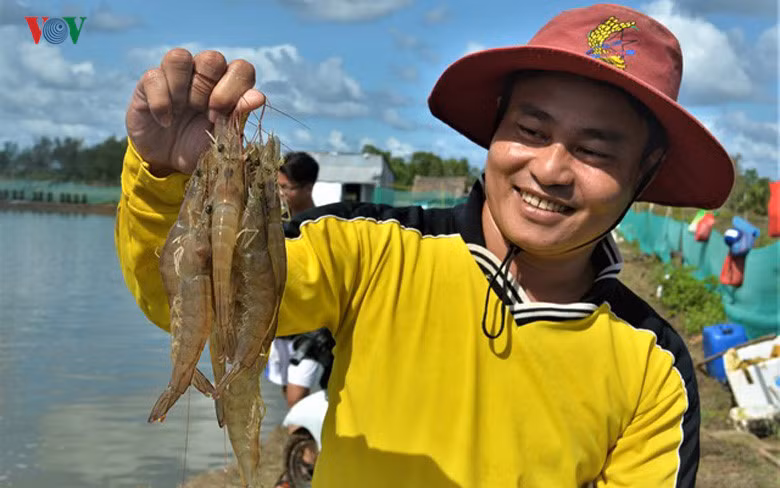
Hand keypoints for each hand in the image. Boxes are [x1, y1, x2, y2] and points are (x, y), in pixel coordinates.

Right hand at [125, 48, 265, 174]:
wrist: (168, 160)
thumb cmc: (200, 146)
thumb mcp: (221, 139)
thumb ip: (238, 118)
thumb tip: (258, 97)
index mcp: (228, 86)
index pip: (242, 69)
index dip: (234, 90)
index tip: (221, 117)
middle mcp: (204, 75)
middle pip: (212, 58)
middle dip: (208, 89)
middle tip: (206, 114)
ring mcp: (176, 76)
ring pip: (179, 57)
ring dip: (181, 87)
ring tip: (181, 111)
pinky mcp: (150, 82)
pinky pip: (154, 76)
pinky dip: (161, 103)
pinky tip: (165, 121)